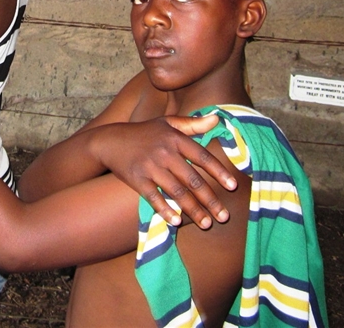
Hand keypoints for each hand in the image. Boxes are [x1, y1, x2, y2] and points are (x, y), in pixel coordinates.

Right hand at [91, 114, 236, 228]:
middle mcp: (164, 152)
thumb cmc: (144, 132)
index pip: (202, 156)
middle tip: (224, 216)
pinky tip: (176, 222)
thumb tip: (217, 119)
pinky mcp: (136, 179)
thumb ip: (193, 124)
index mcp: (175, 138)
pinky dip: (165, 210)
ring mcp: (150, 167)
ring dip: (193, 210)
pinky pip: (154, 198)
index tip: (233, 187)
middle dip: (210, 200)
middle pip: (192, 179)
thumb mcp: (167, 123)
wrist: (110, 141)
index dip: (219, 172)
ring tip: (206, 224)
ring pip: (176, 192)